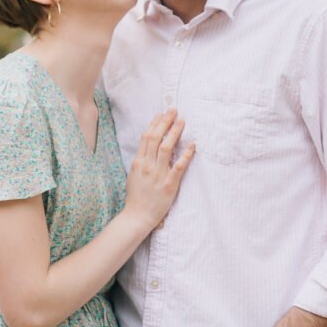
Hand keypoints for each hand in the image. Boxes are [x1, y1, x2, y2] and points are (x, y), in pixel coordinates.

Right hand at [124, 109, 193, 231]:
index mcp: (138, 162)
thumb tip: (150, 146)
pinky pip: (179, 165)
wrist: (137, 216)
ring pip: (167, 147)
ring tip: (182, 121)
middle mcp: (148, 165)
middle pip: (156, 138)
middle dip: (165, 122)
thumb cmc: (136, 196)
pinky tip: (192, 145)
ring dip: (175, 132)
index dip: (154, 124)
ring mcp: (158, 174)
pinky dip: (186, 154)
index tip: (161, 114)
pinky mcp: (169, 184)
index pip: (146, 137)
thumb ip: (142, 160)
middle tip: (173, 110)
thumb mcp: (134, 174)